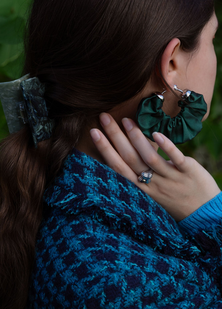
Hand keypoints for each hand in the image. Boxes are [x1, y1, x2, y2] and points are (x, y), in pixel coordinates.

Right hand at [90, 113, 220, 221]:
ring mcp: (171, 178)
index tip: (94, 132)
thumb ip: (140, 173)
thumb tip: (128, 150)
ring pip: (150, 158)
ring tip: (125, 120)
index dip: (105, 150)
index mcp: (142, 189)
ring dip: (136, 138)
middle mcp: (153, 185)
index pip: (118, 168)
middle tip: (103, 117)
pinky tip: (156, 133)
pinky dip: (166, 146)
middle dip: (114, 137)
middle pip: (129, 159)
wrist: (203, 215)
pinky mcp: (189, 172)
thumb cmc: (174, 201)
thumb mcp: (152, 192)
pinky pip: (176, 159)